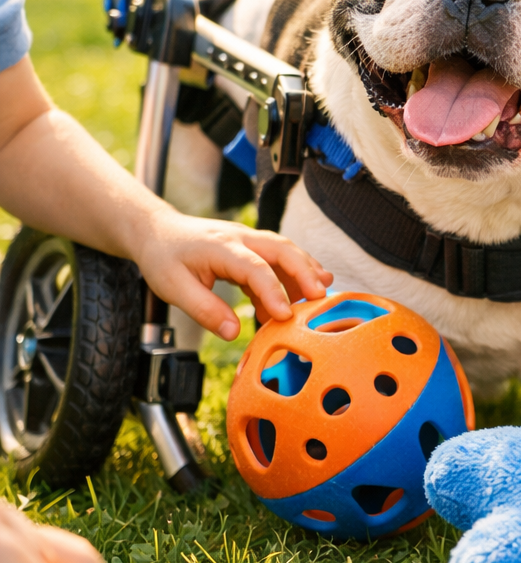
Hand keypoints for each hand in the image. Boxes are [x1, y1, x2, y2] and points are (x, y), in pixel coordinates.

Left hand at [135, 210, 332, 340]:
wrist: (156, 230)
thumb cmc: (163, 257)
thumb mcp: (174, 288)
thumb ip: (205, 310)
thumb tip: (234, 333)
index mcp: (221, 247)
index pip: (255, 268)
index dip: (273, 292)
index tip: (285, 316)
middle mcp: (240, 238)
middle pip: (282, 249)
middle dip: (305, 271)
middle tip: (321, 296)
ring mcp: (247, 239)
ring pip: (284, 250)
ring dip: (305, 269)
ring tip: (322, 293)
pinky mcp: (249, 247)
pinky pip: (276, 259)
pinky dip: (291, 275)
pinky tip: (296, 298)